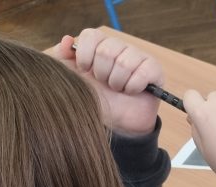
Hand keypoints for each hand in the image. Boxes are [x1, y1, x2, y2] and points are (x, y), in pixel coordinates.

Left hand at [47, 29, 162, 136]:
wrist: (115, 123)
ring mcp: (138, 57)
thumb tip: (66, 39)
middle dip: (102, 73)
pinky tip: (131, 91)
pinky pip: (143, 72)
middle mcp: (119, 47)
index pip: (91, 35)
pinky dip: (133, 87)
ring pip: (125, 62)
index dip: (85, 55)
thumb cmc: (94, 98)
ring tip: (118, 89)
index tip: (85, 70)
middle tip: (105, 83)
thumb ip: (61, 59)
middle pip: (107, 50)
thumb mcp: (71, 79)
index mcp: (99, 45)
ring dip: (117, 82)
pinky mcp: (154, 70)